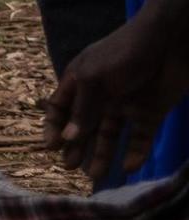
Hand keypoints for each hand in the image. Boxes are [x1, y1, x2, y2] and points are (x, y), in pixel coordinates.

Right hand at [45, 0, 188, 183]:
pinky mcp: (150, 113)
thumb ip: (82, 109)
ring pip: (110, 135)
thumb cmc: (124, 54)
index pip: (61, 107)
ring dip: (102, 154)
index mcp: (81, 81)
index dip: (54, 126)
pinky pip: (139, 138)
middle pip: (84, 125)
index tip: (51, 147)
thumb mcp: (95, 79)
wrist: (168, 44)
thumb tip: (67, 138)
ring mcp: (125, 105)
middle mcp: (101, 95)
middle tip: (71, 168)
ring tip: (96, 175)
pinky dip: (134, 153)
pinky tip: (128, 166)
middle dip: (77, 146)